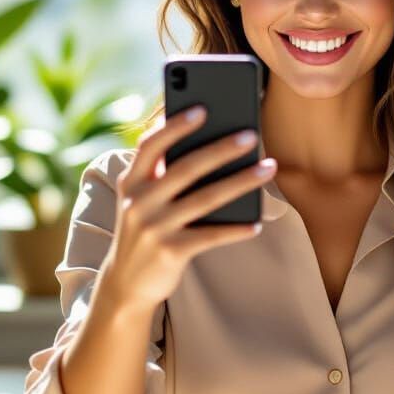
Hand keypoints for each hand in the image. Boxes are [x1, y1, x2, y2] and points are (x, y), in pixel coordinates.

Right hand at [99, 105, 275, 312]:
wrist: (125, 284)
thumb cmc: (145, 230)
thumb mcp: (141, 200)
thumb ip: (162, 174)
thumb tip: (210, 145)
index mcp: (131, 181)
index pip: (151, 145)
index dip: (175, 125)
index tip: (202, 109)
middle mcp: (139, 201)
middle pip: (186, 168)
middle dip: (222, 149)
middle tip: (252, 135)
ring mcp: (154, 227)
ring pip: (206, 198)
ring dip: (242, 182)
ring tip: (268, 169)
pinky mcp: (170, 251)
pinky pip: (211, 235)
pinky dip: (236, 229)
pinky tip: (257, 223)